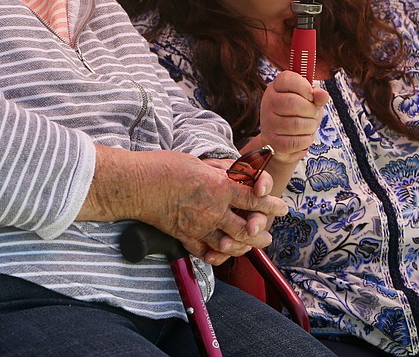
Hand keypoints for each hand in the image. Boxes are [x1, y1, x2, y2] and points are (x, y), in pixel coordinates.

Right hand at [138, 151, 285, 264]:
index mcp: (219, 187)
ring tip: (252, 245)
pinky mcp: (185, 237)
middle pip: (248, 228)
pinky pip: (206, 252)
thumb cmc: (164, 167)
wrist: (137, 185)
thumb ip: (221, 172)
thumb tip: (237, 174)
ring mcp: (199, 227)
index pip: (254, 199)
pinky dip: (218, 256)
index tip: (280, 207)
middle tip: (268, 233)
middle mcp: (213, 210)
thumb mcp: (199, 162)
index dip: (271, 204)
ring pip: (231, 244)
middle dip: (262, 231)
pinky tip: (223, 253)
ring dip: (246, 246)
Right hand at [258, 69, 327, 164]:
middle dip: (311, 110)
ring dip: (310, 126)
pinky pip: (296, 141)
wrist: (282, 137)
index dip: (305, 87)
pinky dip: (306, 140)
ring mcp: (268, 122)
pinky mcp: (272, 141)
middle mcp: (268, 102)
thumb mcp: (308, 100)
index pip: (287, 79)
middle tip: (312, 114)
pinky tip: (303, 136)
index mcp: (276, 87)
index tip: (310, 96)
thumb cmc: (297, 114)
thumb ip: (317, 95)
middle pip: (293, 102)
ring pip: (296, 124)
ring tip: (308, 126)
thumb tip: (322, 95)